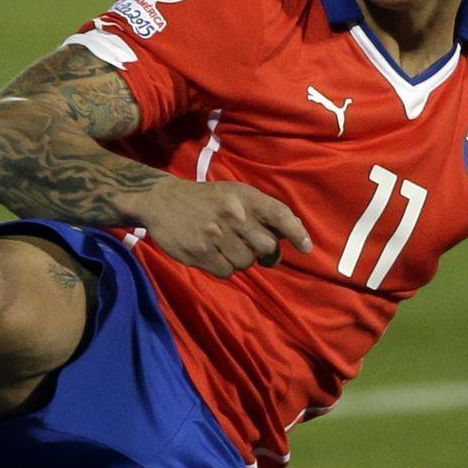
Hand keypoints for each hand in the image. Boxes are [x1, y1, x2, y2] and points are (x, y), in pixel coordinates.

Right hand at [134, 176, 312, 277]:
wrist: (162, 201)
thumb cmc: (207, 200)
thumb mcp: (235, 195)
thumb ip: (262, 211)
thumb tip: (295, 230)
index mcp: (244, 197)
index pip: (279, 215)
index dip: (296, 233)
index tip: (306, 248)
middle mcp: (233, 215)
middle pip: (267, 247)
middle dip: (266, 254)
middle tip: (257, 251)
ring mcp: (215, 235)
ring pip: (247, 263)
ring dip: (241, 260)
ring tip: (226, 246)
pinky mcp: (200, 252)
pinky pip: (226, 272)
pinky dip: (224, 267)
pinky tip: (213, 253)